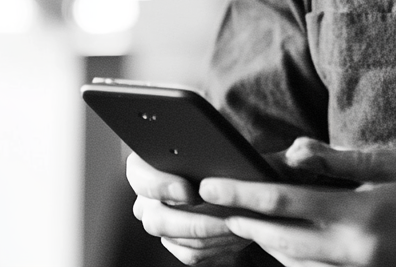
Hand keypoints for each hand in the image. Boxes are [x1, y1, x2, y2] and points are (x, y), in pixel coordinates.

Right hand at [126, 151, 251, 264]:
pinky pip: (190, 253)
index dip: (161, 186)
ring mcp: (160, 222)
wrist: (238, 174)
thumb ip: (221, 143)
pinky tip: (238, 236)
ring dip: (210, 235)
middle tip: (224, 218)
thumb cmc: (225, 151)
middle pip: (154, 219)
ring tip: (240, 226)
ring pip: (174, 238)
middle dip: (192, 221)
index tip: (189, 191)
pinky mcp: (177, 242)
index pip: (139, 176)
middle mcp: (147, 197)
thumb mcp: (223, 141)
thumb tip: (256, 151)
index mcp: (146, 164)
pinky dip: (215, 247)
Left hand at [200, 138, 395, 266]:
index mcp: (356, 214)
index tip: (212, 185)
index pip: (284, 203)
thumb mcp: (390, 164)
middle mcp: (349, 250)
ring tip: (237, 219)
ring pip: (289, 261)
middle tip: (210, 205)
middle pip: (277, 239)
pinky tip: (275, 239)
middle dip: (241, 221)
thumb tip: (294, 152)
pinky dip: (287, 256)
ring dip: (261, 240)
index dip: (243, 194)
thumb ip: (339, 160)